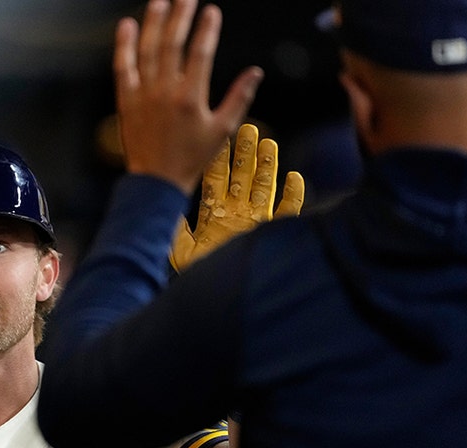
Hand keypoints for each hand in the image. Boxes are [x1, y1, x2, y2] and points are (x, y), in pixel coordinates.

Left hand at [113, 0, 262, 194]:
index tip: (211, 10)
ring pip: (147, 50)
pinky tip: (126, 24)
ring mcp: (142, 95)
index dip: (206, 30)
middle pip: (172, 44)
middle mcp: (165, 92)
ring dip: (153, 22)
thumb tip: (255, 72)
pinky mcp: (126, 101)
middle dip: (180, 16)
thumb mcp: (222, 131)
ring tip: (160, 1)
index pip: (200, 54)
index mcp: (190, 98)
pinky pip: (123, 67)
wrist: (156, 182)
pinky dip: (123, 45)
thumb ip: (239, 98)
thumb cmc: (191, 158)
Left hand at [170, 124, 304, 270]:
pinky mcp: (272, 234)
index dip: (220, 159)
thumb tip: (172, 208)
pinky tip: (294, 178)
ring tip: (268, 143)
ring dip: (267, 167)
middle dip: (246, 154)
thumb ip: (179, 230)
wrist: (218, 299)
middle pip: (243, 177)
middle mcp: (236, 215)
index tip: (221, 138)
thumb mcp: (183, 253)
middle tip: (249, 129)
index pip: (217, 180)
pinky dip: (293, 196)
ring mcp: (255, 223)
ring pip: (264, 189)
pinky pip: (287, 212)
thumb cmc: (199, 279)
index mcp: (215, 215)